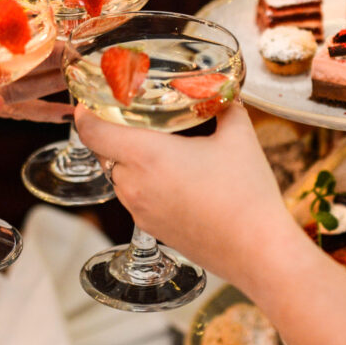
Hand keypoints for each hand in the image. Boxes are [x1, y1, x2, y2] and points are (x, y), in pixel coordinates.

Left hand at [75, 103, 295, 279]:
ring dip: (132, 160)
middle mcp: (133, 185)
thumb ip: (226, 107)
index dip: (87, 111)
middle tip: (139, 116)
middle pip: (104, 151)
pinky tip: (177, 178)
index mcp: (146, 156)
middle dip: (116, 132)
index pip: (90, 130)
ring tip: (163, 148)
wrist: (258, 250)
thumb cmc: (247, 195)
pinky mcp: (151, 229)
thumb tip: (223, 94)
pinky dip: (146, 183)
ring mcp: (140, 211)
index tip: (96, 99)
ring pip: (119, 175)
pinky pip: (136, 197)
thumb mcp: (240, 138)